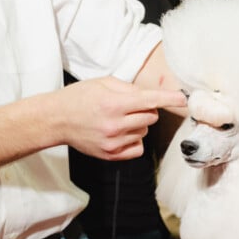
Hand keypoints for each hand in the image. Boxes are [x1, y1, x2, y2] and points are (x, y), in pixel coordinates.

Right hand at [54, 76, 185, 160]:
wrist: (55, 120)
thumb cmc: (79, 98)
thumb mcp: (103, 83)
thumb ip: (130, 89)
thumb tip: (151, 97)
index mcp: (113, 103)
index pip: (149, 101)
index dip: (168, 99)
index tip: (183, 99)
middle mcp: (114, 124)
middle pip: (151, 117)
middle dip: (146, 110)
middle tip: (129, 107)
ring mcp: (113, 142)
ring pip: (144, 132)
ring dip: (138, 125)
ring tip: (117, 120)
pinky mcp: (111, 155)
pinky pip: (138, 148)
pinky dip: (134, 140)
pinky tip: (120, 133)